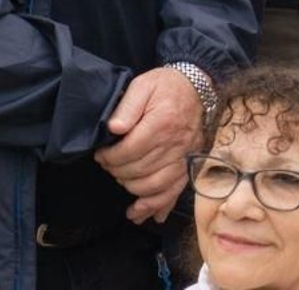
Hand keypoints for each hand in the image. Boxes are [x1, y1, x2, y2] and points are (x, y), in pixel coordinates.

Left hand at [94, 66, 204, 223]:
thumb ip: (127, 106)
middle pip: (139, 171)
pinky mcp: (188, 167)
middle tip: (107, 165)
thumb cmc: (167, 87)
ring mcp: (183, 158)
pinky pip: (172, 193)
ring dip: (132, 189)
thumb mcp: (143, 85)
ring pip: (154, 186)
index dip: (110, 157)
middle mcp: (174, 145)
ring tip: (120, 181)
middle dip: (117, 172)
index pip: (129, 151)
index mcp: (161, 124)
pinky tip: (139, 214)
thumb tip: (113, 128)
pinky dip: (155, 207)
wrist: (198, 88)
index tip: (100, 154)